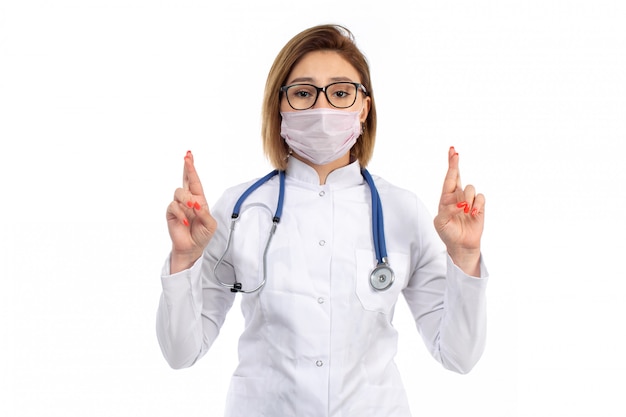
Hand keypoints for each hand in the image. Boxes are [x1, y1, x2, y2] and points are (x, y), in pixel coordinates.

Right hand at [166, 151, 216, 272]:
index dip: (191, 168)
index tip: (188, 155)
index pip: (195, 181)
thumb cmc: (202, 235)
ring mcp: (179, 206)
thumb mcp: (210, 225)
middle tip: (188, 158)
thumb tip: (196, 204)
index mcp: (199, 199)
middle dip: (187, 169)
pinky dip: (180, 213)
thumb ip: (205, 214)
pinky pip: (173, 206)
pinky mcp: (171, 213)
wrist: (192, 248)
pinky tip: (186, 221)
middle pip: (185, 180)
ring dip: (186, 199)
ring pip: (179, 192)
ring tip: (192, 208)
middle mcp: (188, 200)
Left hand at [433, 147, 484, 274]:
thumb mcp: (441, 222)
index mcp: (446, 198)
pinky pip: (481, 197)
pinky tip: (472, 214)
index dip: (451, 165)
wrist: (461, 244)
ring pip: (470, 188)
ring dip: (467, 198)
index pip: (448, 179)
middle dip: (455, 163)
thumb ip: (446, 210)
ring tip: (464, 211)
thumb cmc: (448, 233)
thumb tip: (458, 203)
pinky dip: (477, 205)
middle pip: (458, 175)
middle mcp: (457, 196)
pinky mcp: (479, 206)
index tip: (452, 152)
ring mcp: (469, 200)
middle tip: (455, 152)